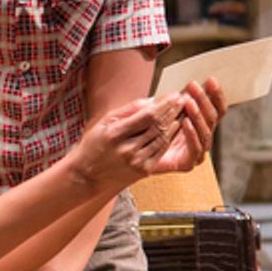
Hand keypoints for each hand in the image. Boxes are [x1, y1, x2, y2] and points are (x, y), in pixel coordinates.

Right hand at [68, 91, 187, 191]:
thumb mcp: (105, 122)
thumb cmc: (94, 145)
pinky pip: (162, 150)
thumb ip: (128, 110)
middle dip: (173, 111)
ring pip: (163, 138)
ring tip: (182, 110)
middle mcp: (127, 149)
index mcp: (115, 135)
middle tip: (183, 99)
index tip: (174, 95)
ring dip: (175, 122)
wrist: (87, 175)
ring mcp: (137, 162)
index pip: (148, 116)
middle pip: (158, 126)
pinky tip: (175, 127)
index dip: (164, 104)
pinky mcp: (144, 170)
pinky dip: (170, 137)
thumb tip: (152, 101)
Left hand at [143, 78, 225, 175]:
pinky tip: (185, 122)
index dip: (215, 94)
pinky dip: (192, 134)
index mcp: (198, 122)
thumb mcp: (157, 109)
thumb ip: (174, 100)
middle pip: (213, 117)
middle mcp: (200, 136)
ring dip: (198, 115)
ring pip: (206, 132)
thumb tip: (188, 86)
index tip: (211, 80)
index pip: (216, 108)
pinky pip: (195, 148)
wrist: (129, 153)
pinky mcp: (188, 163)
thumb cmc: (141, 128)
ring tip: (188, 102)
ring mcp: (196, 150)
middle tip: (194, 87)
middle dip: (204, 100)